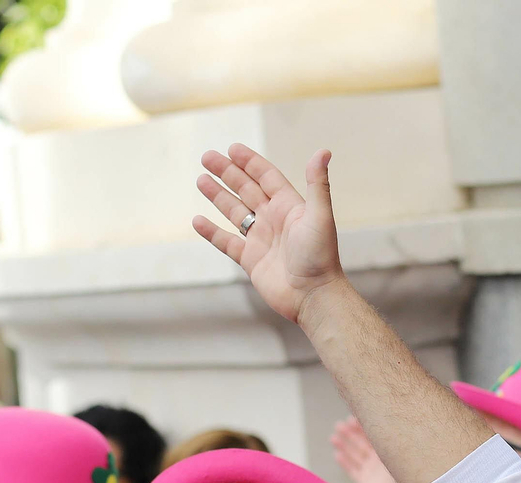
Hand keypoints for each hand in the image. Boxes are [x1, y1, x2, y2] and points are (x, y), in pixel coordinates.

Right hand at [194, 144, 345, 324]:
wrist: (313, 295)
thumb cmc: (321, 256)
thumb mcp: (319, 216)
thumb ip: (317, 184)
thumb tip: (323, 151)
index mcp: (290, 207)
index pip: (267, 178)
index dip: (250, 163)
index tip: (231, 149)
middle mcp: (275, 221)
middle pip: (247, 191)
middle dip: (227, 173)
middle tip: (206, 157)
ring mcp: (261, 240)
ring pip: (235, 213)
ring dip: (218, 196)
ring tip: (200, 179)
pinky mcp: (251, 261)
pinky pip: (227, 242)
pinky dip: (212, 232)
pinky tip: (197, 220)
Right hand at [330, 416, 406, 482]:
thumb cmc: (405, 477)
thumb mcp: (398, 457)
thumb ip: (390, 443)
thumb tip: (387, 422)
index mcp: (388, 452)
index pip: (372, 437)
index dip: (362, 428)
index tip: (352, 418)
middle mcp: (377, 460)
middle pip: (361, 444)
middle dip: (350, 434)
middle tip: (339, 424)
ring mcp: (370, 471)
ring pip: (354, 456)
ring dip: (344, 446)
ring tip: (333, 437)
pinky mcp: (364, 482)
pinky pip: (352, 470)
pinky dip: (345, 463)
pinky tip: (337, 454)